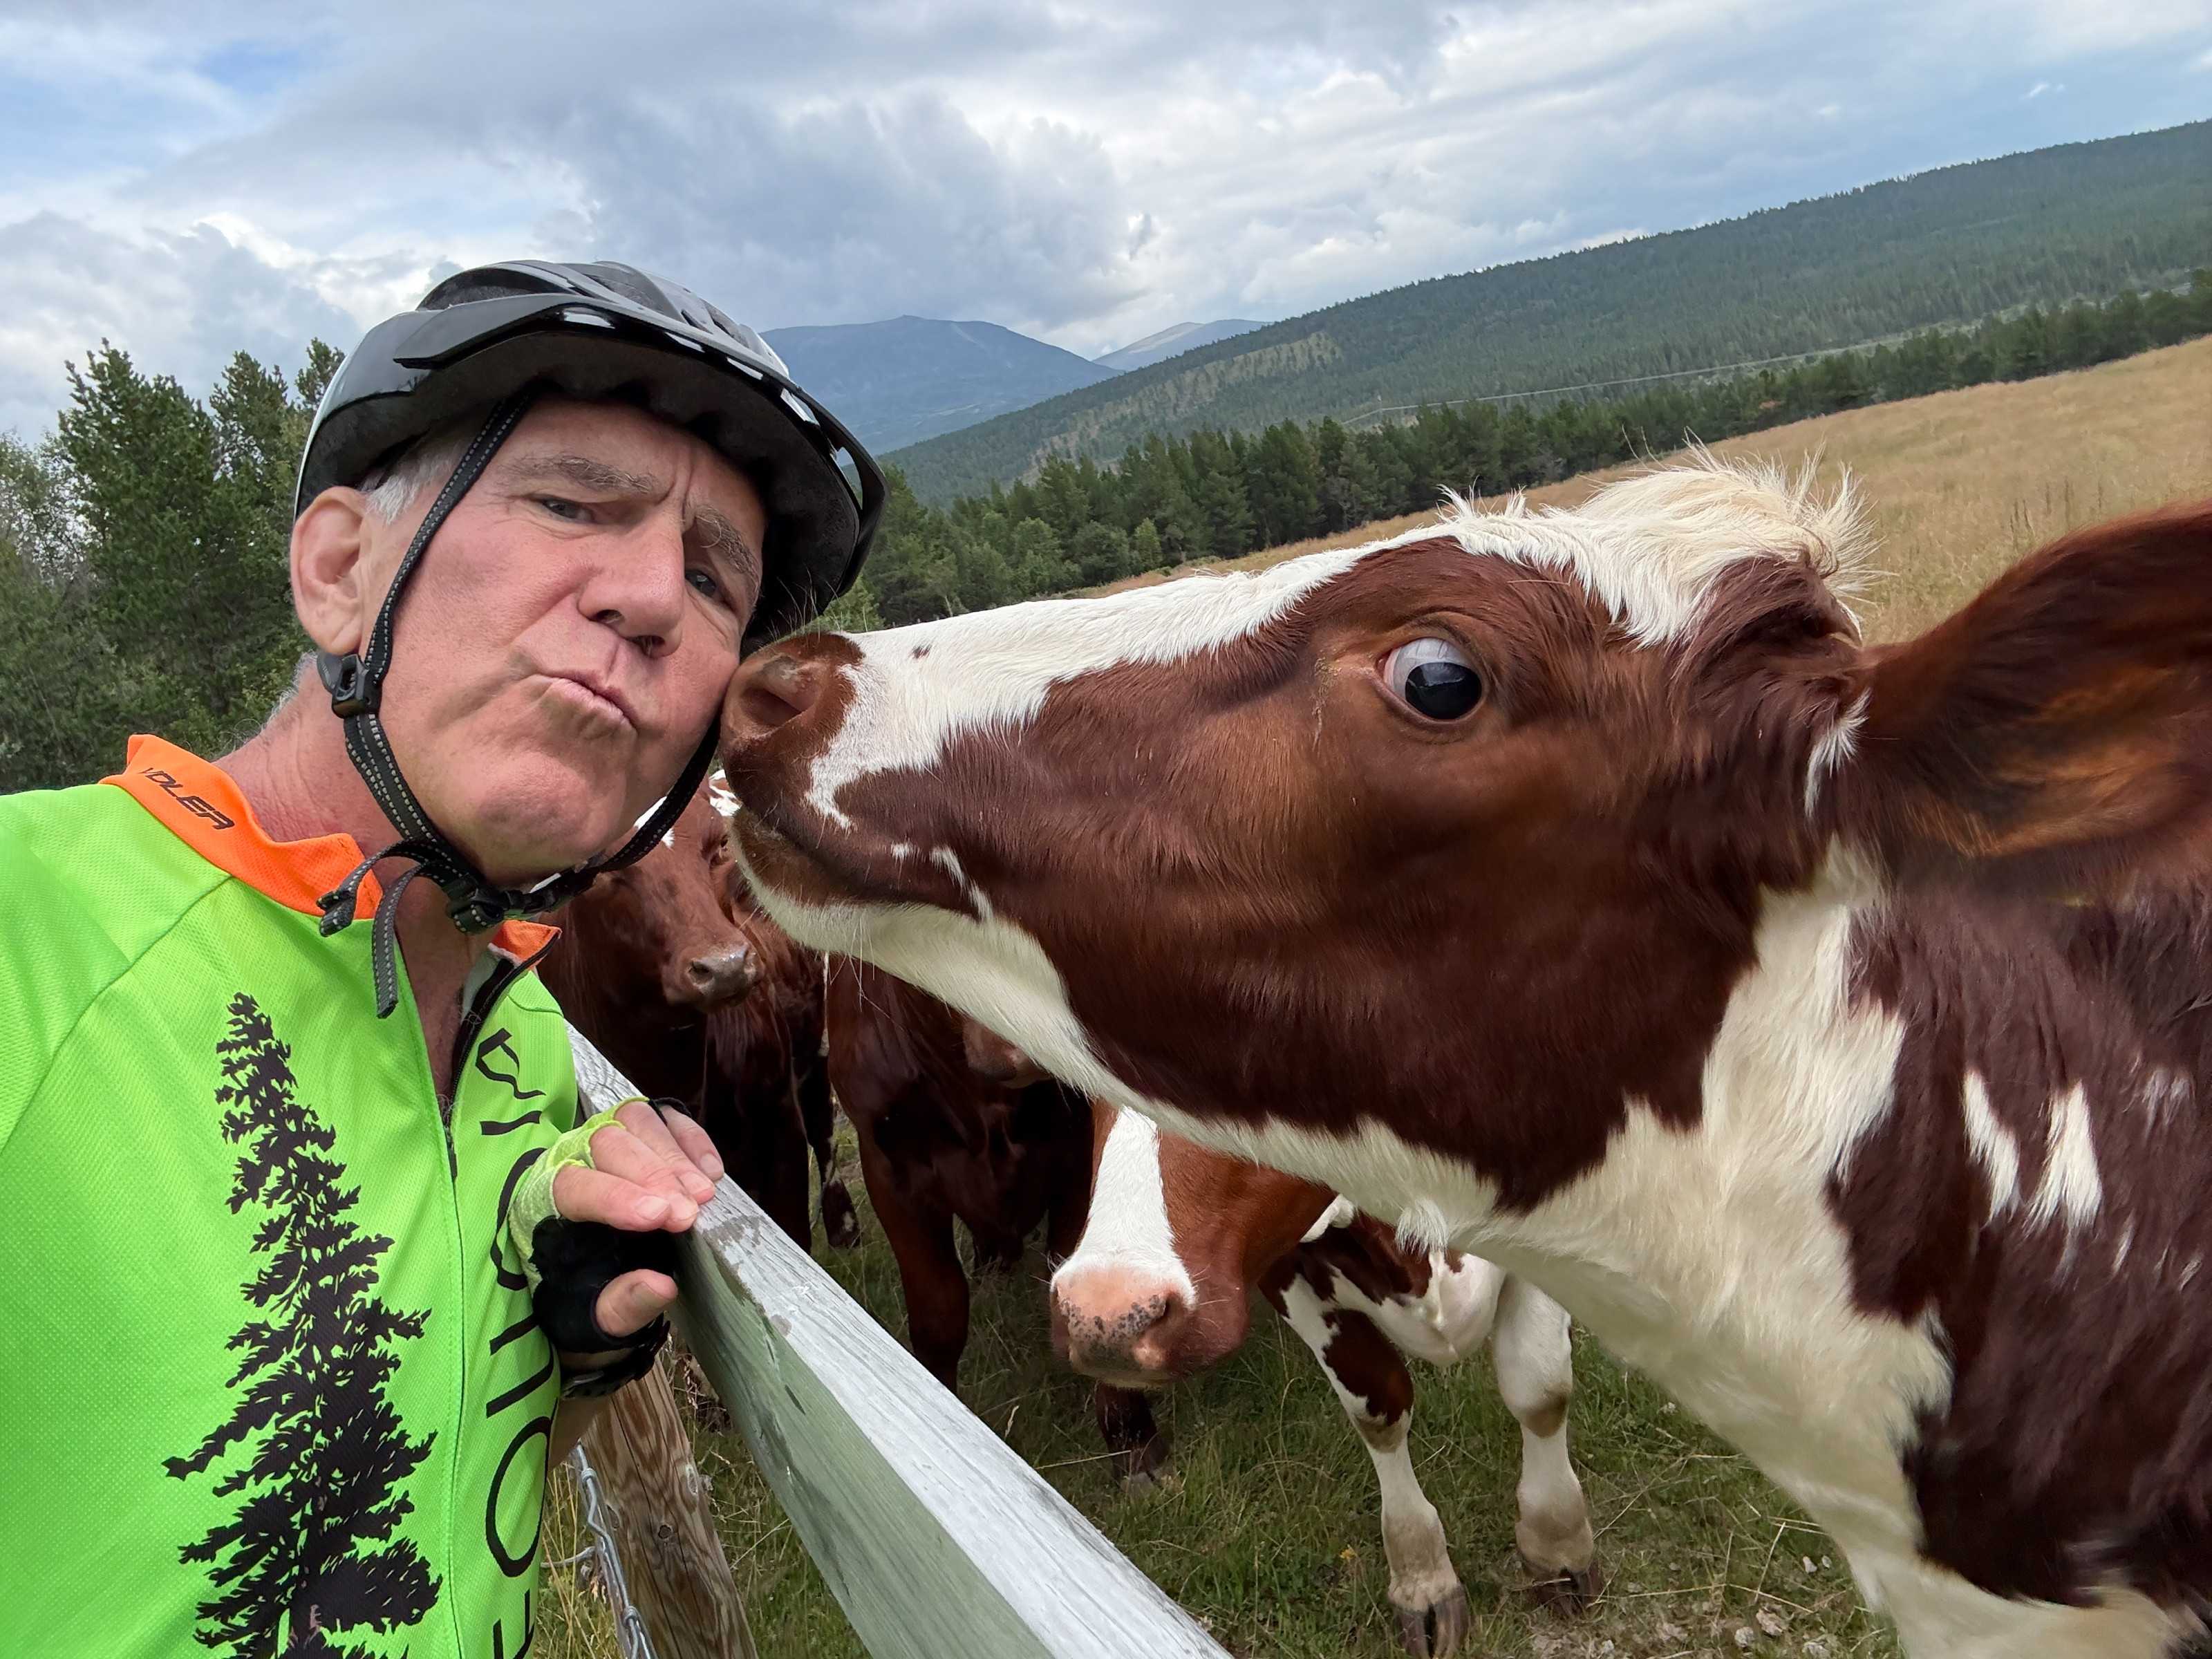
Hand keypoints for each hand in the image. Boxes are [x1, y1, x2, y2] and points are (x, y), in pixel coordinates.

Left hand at [549, 1098, 724, 1345]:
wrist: (586, 1283)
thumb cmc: (583, 1299)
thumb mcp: (593, 1320)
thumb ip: (620, 1306)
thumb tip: (661, 1286)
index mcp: (540, 1205)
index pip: (572, 1186)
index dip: (615, 1197)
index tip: (658, 1216)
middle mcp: (566, 1160)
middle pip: (607, 1143)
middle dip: (655, 1176)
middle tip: (689, 1214)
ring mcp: (601, 1138)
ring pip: (635, 1120)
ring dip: (675, 1155)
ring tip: (704, 1194)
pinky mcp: (637, 1132)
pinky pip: (663, 1116)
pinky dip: (691, 1138)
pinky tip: (711, 1172)